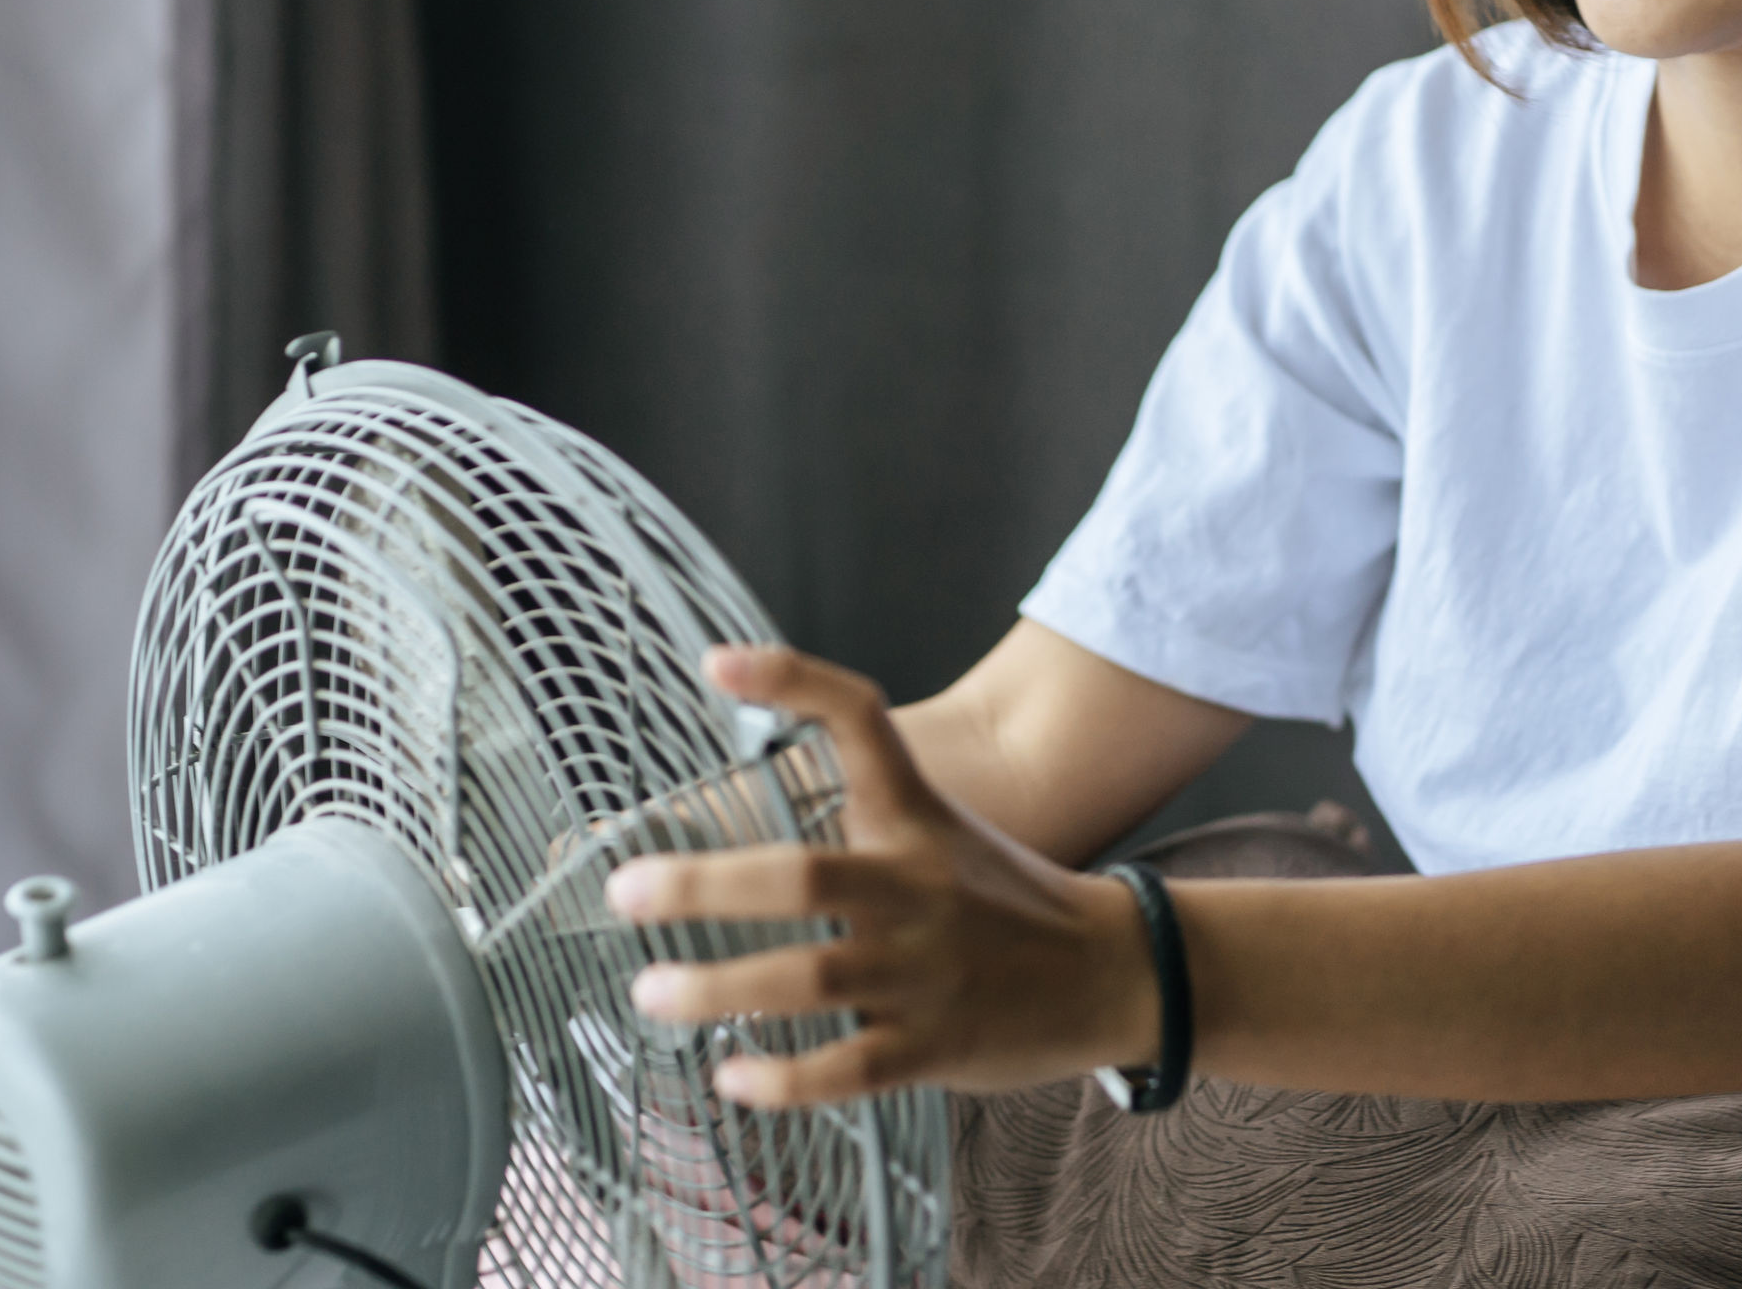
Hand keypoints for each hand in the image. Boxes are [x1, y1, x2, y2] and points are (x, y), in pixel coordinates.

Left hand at [605, 644, 1159, 1107]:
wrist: (1115, 971)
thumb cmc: (1002, 898)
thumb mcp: (939, 829)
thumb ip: (859, 817)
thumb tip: (740, 808)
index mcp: (916, 819)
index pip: (861, 722)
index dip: (793, 682)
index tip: (717, 663)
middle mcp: (916, 887)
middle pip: (803, 876)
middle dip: (704, 885)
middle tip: (625, 892)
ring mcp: (925, 971)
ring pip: (809, 980)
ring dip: (718, 988)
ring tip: (650, 991)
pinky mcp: (934, 1046)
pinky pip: (847, 1067)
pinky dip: (783, 1078)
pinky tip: (732, 1076)